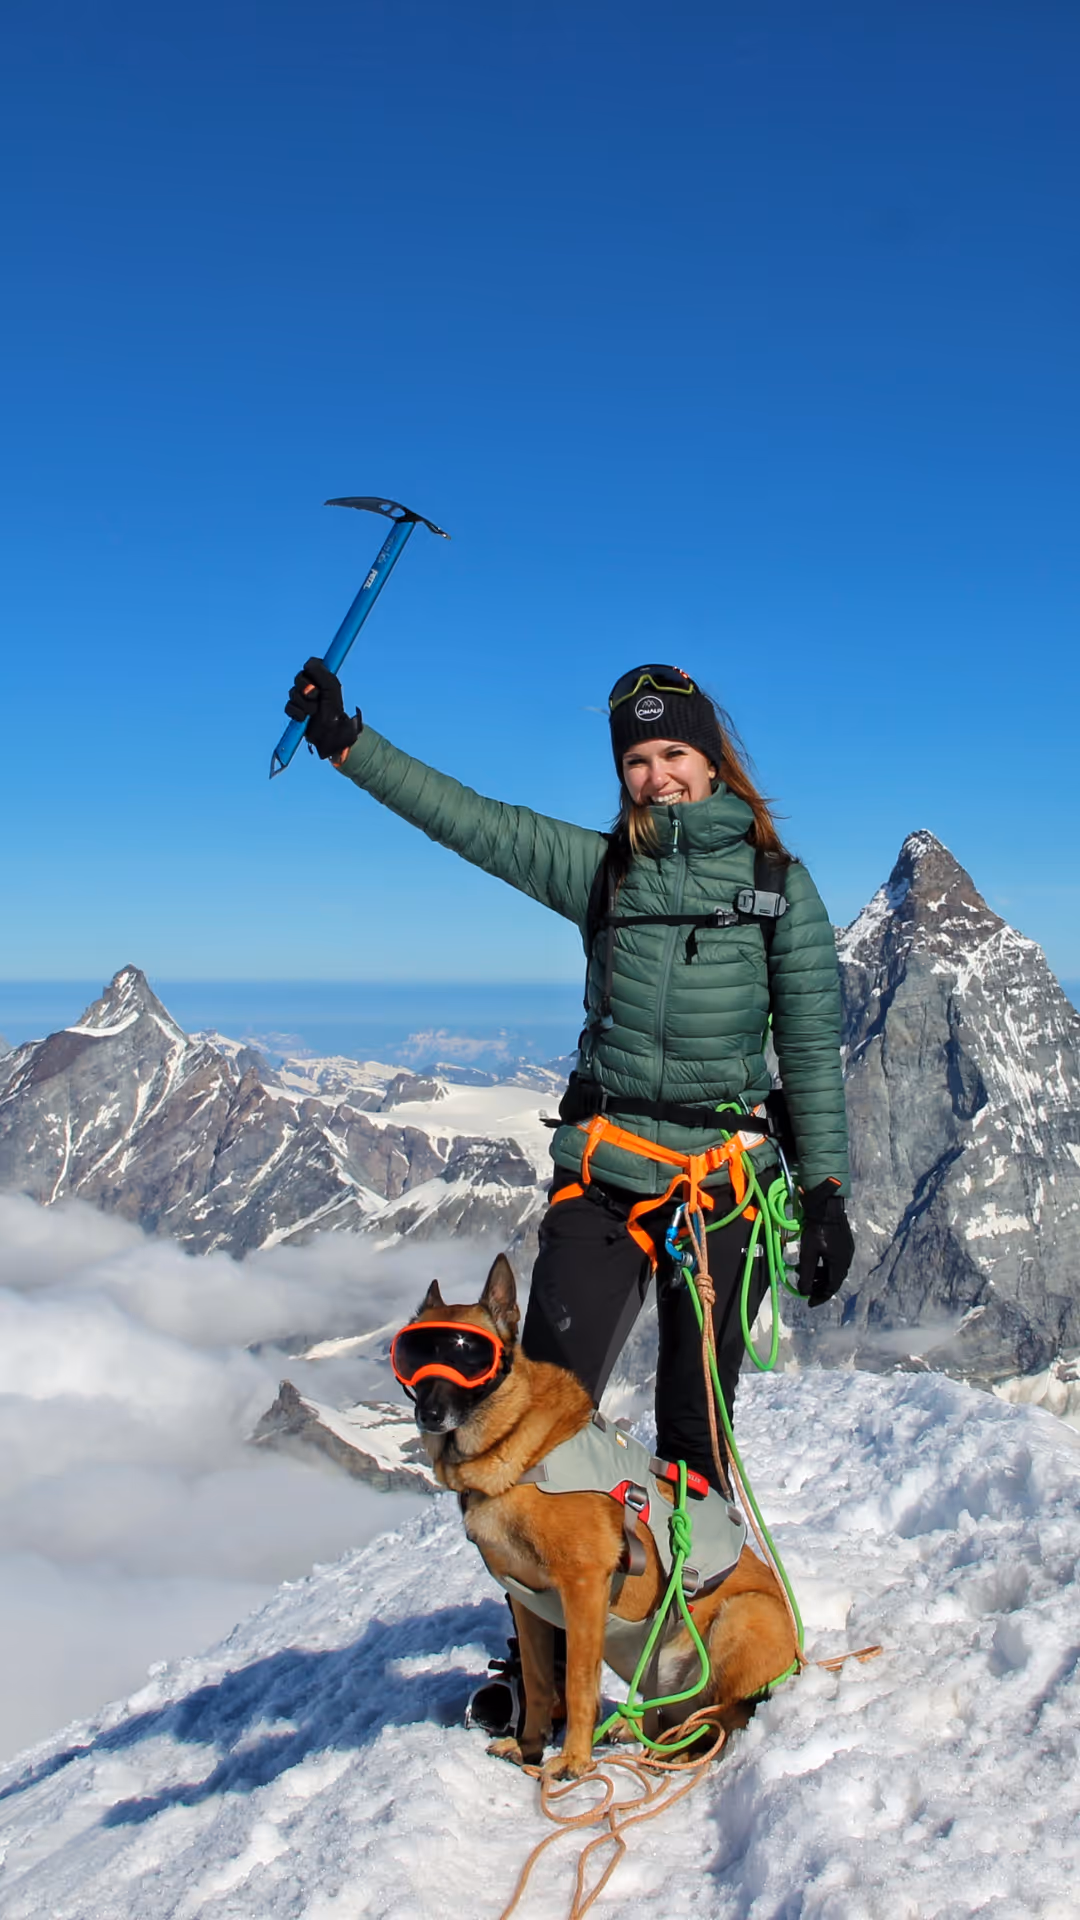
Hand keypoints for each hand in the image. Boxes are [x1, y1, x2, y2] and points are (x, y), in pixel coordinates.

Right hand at [285, 657, 361, 760]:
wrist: (330, 733)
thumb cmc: (335, 711)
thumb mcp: (331, 688)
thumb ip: (321, 673)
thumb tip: (308, 664)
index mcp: (322, 678)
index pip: (310, 665)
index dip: (311, 671)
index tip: (317, 680)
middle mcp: (312, 686)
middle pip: (298, 678)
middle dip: (306, 689)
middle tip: (317, 697)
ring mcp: (303, 699)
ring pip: (292, 693)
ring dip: (304, 704)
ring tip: (314, 712)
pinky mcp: (296, 711)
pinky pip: (289, 707)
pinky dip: (297, 713)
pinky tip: (305, 718)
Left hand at [797, 1179, 853, 1306]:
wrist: (827, 1205)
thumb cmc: (817, 1230)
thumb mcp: (808, 1254)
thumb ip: (807, 1274)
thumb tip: (805, 1292)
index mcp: (840, 1264)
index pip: (831, 1288)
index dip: (820, 1296)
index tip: (808, 1302)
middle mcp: (847, 1259)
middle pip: (834, 1280)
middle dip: (818, 1286)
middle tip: (806, 1288)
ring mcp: (847, 1250)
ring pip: (833, 1269)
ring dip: (819, 1274)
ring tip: (803, 1272)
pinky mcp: (844, 1242)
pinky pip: (834, 1260)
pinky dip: (823, 1264)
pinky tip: (812, 1260)